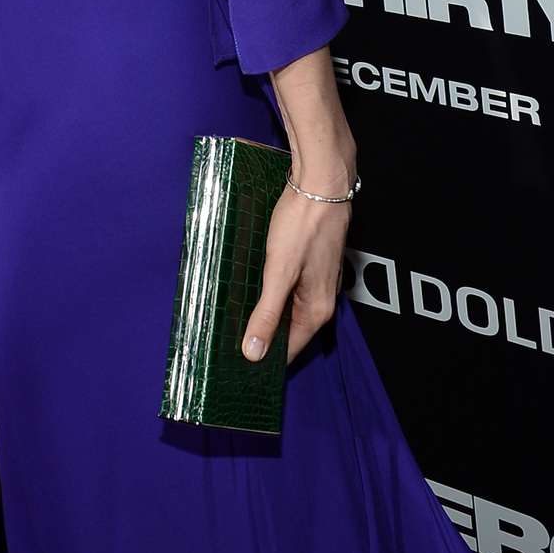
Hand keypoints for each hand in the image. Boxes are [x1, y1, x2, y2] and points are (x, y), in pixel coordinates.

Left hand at [242, 46, 355, 364]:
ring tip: (236, 319)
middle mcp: (322, 296)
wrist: (322, 181)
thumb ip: (266, 313)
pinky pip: (289, 286)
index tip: (241, 371)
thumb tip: (253, 354)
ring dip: (266, 312)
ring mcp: (318, 276)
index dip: (265, 359)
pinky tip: (252, 285)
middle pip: (290, 328)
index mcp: (317, 308)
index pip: (290, 348)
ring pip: (289, 305)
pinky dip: (271, 291)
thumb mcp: (278, 272)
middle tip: (231, 344)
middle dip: (264, 337)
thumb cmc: (302, 224)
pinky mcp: (310, 258)